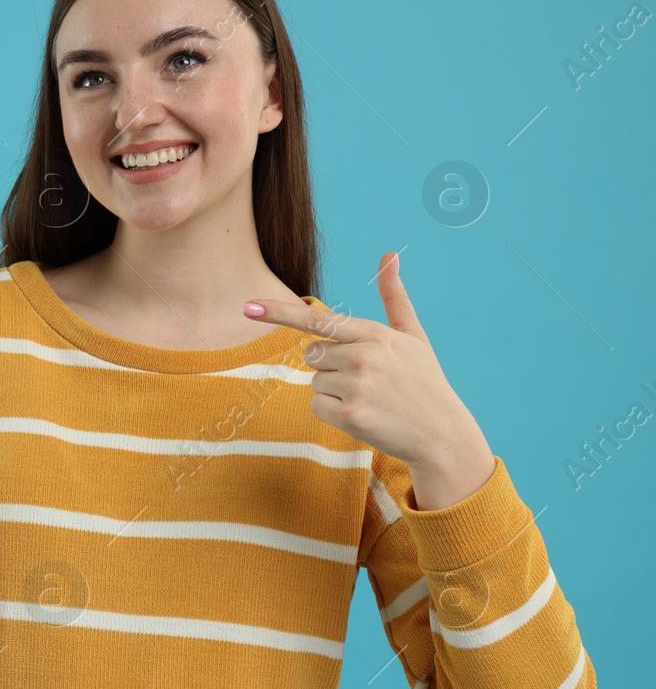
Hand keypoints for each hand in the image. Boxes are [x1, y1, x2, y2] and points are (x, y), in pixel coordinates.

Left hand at [242, 252, 494, 503]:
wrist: (441, 434)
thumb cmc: (424, 381)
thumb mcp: (413, 336)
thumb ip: (394, 297)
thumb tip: (389, 255)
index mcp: (374, 334)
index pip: (317, 320)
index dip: (278, 312)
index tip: (248, 307)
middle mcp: (362, 356)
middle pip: (311, 354)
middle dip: (331, 365)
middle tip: (367, 379)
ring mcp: (355, 386)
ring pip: (313, 381)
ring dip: (333, 390)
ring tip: (369, 397)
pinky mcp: (349, 415)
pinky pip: (316, 406)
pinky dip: (332, 412)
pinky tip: (363, 414)